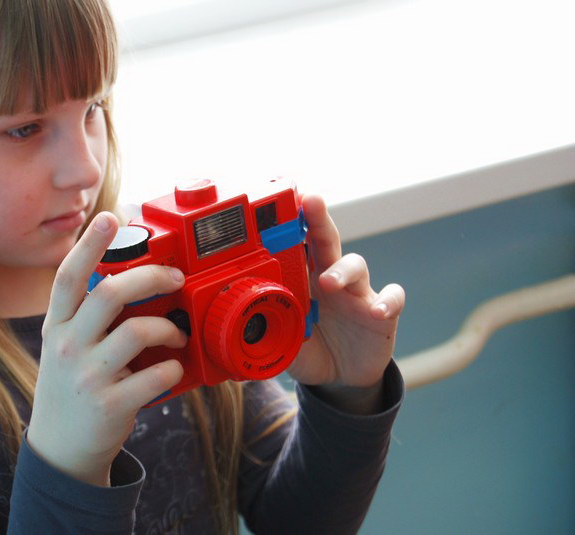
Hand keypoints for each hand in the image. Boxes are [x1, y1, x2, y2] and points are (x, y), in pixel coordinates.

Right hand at [26, 212, 187, 486]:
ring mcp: (87, 376)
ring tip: (177, 334)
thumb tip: (127, 278)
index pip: (68, 276)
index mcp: (56, 326)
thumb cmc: (70, 387)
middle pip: (110, 294)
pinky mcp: (109, 404)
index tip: (110, 218)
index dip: (89, 244)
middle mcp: (67, 346)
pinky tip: (173, 368)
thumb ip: (85, 315)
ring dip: (168, 328)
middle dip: (150, 277)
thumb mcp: (63, 345)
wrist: (60, 448)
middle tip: (174, 277)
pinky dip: (173, 368)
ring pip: (137, 331)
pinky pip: (154, 376)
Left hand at [286, 194, 405, 393]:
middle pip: (326, 240)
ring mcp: (357, 293)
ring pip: (356, 265)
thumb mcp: (284, 341)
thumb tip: (241, 330)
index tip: (276, 205)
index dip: (288, 226)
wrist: (340, 380)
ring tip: (328, 281)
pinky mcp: (381, 312)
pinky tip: (378, 311)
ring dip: (343, 269)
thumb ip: (268, 332)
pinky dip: (388, 301)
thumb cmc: (310, 351)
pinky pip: (392, 298)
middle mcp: (331, 278)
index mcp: (303, 280)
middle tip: (311, 201)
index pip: (296, 246)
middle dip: (318, 219)